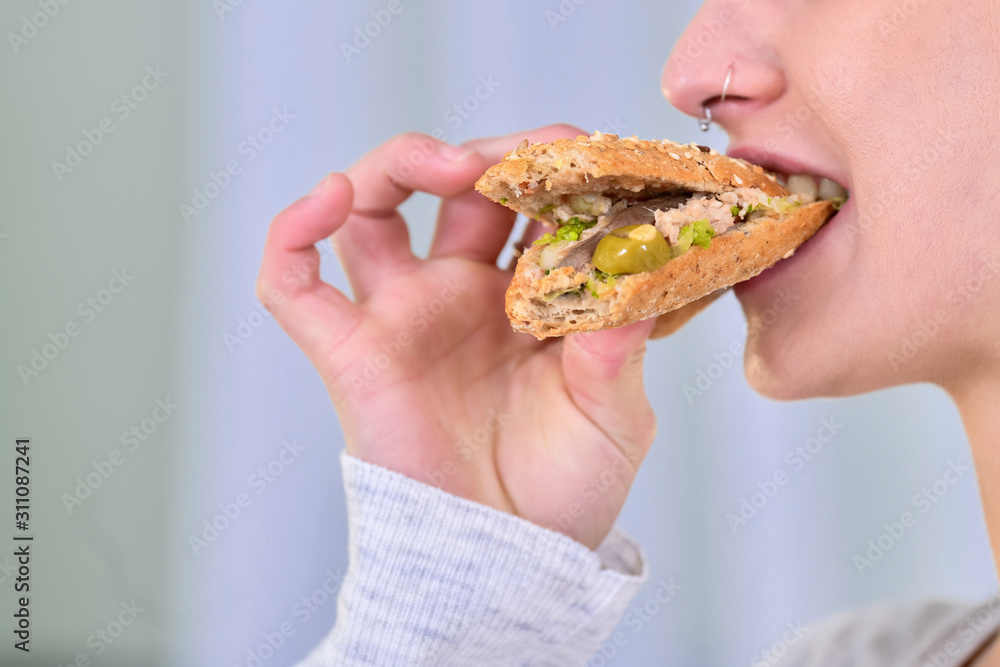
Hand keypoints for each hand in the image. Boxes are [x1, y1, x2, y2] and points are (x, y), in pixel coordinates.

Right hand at [256, 125, 657, 548]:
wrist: (507, 562)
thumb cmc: (564, 492)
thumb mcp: (613, 415)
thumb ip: (617, 346)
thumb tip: (633, 276)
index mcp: (526, 298)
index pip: (529, 205)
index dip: (552, 171)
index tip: (588, 157)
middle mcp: (459, 295)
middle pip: (449, 188)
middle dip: (483, 156)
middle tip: (523, 159)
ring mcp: (401, 319)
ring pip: (368, 210)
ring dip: (396, 164)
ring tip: (446, 165)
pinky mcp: (351, 354)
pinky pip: (292, 283)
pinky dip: (292, 232)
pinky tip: (325, 199)